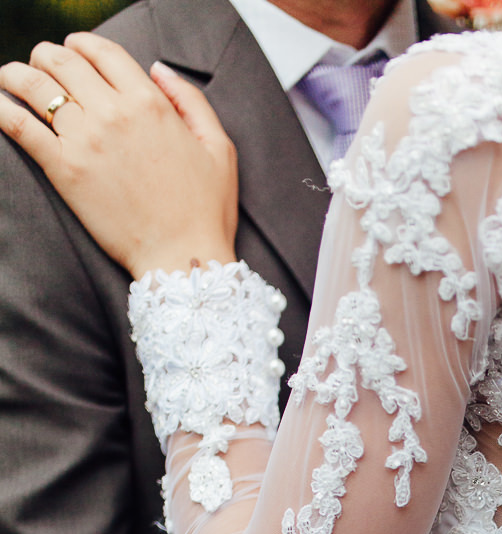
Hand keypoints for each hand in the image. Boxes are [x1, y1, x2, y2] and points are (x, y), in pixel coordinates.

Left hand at [0, 37, 236, 277]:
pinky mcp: (65, 170)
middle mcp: (114, 113)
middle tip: (40, 65)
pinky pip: (20, 126)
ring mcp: (86, 140)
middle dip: (46, 56)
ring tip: (10, 78)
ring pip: (35, 86)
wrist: (184, 260)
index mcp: (149, 103)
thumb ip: (190, 100)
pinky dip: (3, 109)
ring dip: (17, 74)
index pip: (102, 52)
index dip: (82, 44)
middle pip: (62, 62)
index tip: (72, 50)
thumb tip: (157, 69)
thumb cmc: (206, 211)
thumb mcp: (219, 148)